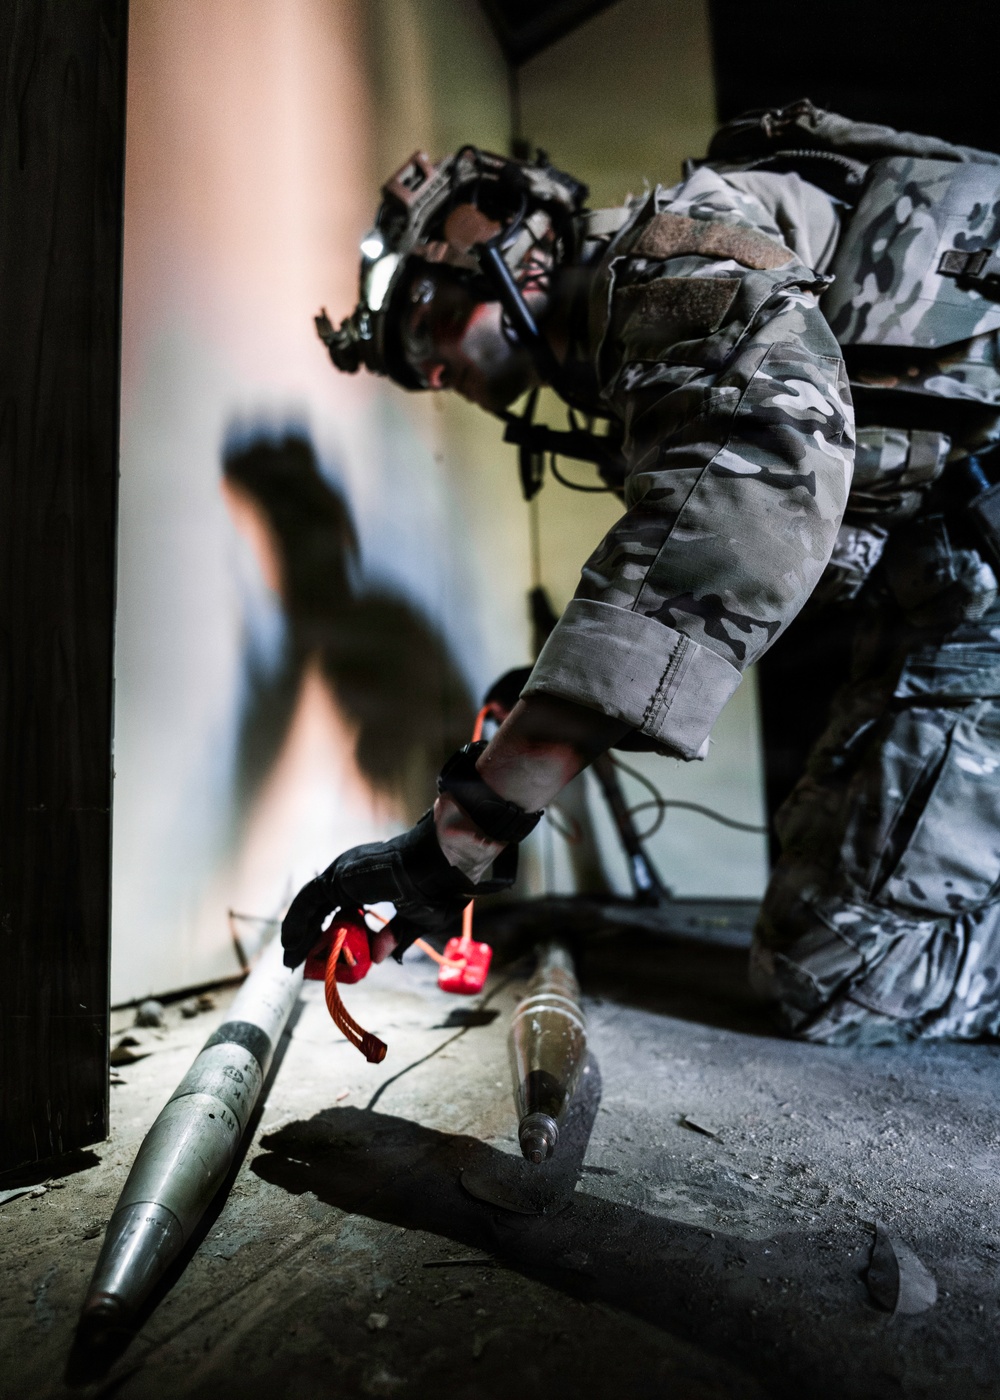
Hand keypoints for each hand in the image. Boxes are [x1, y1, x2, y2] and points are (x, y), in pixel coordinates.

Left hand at [281, 811, 489, 969]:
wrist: (437, 868)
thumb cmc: (435, 889)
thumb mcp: (415, 919)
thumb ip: (395, 936)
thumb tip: (378, 956)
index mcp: (370, 877)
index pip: (341, 906)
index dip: (331, 930)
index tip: (326, 952)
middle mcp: (352, 871)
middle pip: (322, 907)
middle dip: (310, 934)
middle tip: (301, 959)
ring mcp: (343, 872)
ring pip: (312, 906)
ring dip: (300, 933)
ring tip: (291, 958)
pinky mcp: (336, 878)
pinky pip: (308, 903)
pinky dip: (297, 923)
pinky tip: (291, 944)